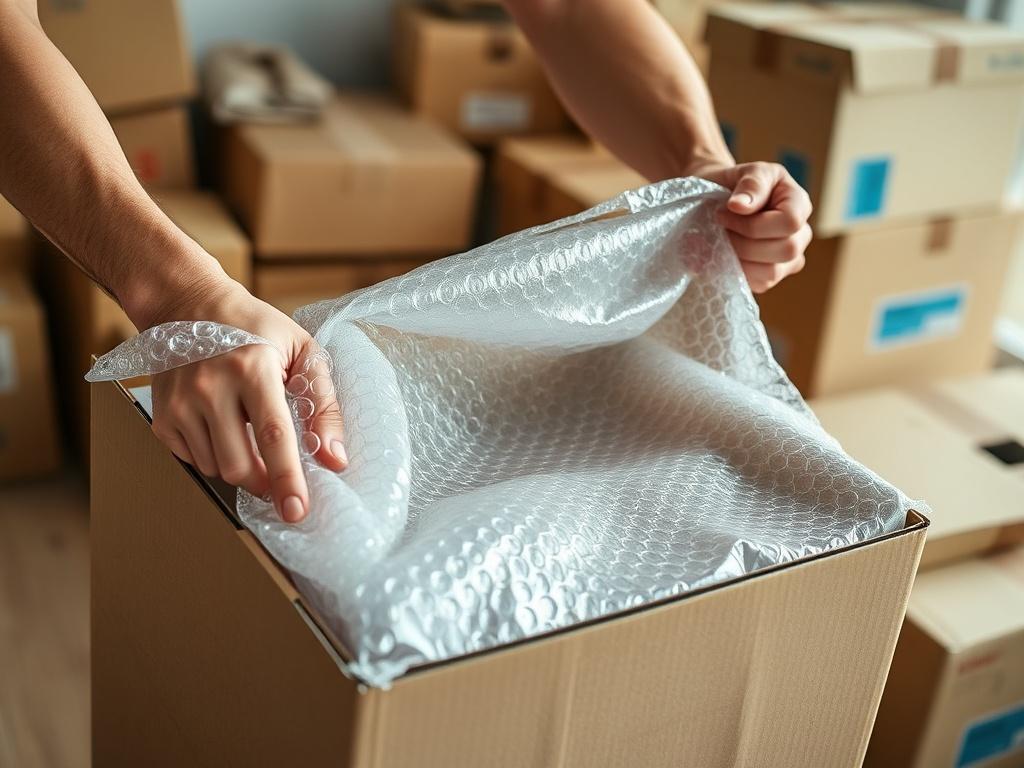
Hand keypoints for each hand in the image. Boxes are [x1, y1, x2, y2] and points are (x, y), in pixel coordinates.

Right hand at [144, 278, 346, 522]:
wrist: (189, 304)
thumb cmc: (257, 329)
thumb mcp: (303, 352)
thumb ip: (324, 406)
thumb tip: (335, 460)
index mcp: (252, 368)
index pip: (273, 436)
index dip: (287, 479)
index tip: (297, 511)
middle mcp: (210, 387)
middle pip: (240, 465)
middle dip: (266, 482)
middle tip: (282, 478)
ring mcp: (180, 403)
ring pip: (216, 468)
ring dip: (241, 466)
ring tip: (249, 434)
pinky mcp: (161, 416)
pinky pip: (194, 460)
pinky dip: (215, 456)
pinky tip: (223, 427)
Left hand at [691, 161, 811, 292]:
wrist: (716, 201)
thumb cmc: (733, 183)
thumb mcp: (745, 171)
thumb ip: (751, 184)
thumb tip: (740, 206)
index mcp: (799, 204)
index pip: (791, 222)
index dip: (755, 222)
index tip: (727, 211)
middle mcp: (800, 235)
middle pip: (786, 250)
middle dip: (745, 242)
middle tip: (720, 228)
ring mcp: (788, 260)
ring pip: (772, 272)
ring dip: (739, 258)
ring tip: (721, 240)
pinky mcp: (770, 278)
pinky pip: (759, 284)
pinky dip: (736, 272)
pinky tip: (723, 254)